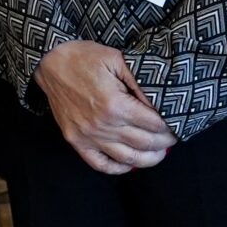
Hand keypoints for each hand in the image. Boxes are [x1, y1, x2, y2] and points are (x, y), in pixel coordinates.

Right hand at [35, 42, 175, 175]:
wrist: (49, 62)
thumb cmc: (84, 57)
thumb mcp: (116, 60)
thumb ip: (140, 82)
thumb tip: (160, 102)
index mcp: (115, 104)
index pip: (153, 124)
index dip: (169, 126)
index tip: (177, 125)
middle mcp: (102, 125)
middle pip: (144, 143)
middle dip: (164, 143)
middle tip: (173, 138)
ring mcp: (87, 136)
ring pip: (127, 159)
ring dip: (148, 159)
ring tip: (160, 154)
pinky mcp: (76, 141)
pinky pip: (100, 164)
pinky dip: (118, 168)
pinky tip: (130, 164)